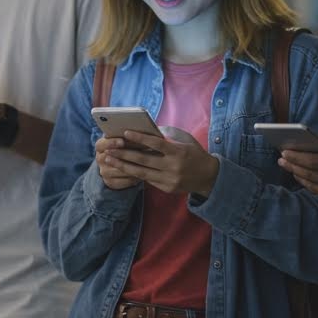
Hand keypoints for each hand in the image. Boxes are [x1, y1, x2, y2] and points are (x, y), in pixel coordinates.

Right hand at [94, 136, 141, 189]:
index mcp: (100, 146)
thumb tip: (137, 130)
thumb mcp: (123, 138)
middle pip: (108, 158)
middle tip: (138, 153)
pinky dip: (133, 178)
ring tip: (145, 164)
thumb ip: (126, 135)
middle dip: (124, 156)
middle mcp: (100, 159)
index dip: (111, 143)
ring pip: (118, 171)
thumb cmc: (125, 145)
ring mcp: (104, 172)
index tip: (122, 141)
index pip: (101, 144)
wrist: (118, 163)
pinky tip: (144, 174)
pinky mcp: (110, 182)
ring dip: (131, 167)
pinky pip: (123, 181)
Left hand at [102, 126, 218, 195]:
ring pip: (141, 173)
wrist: (209, 176)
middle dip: (124, 154)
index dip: (140, 138)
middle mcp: (173, 167)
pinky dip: (134, 174)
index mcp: (178, 152)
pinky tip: (123, 168)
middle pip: (144, 160)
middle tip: (109, 149)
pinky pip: (147, 180)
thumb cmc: (195, 153)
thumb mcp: (185, 140)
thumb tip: (148, 129)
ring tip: (110, 160)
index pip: (155, 143)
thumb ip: (168, 134)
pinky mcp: (167, 188)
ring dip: (123, 166)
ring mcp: (170, 179)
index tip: (125, 132)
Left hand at [279, 125, 317, 211]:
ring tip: (290, 167)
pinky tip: (305, 178)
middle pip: (311, 176)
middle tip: (282, 159)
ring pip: (316, 188)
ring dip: (300, 177)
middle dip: (293, 167)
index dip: (297, 157)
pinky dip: (312, 187)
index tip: (284, 152)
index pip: (314, 162)